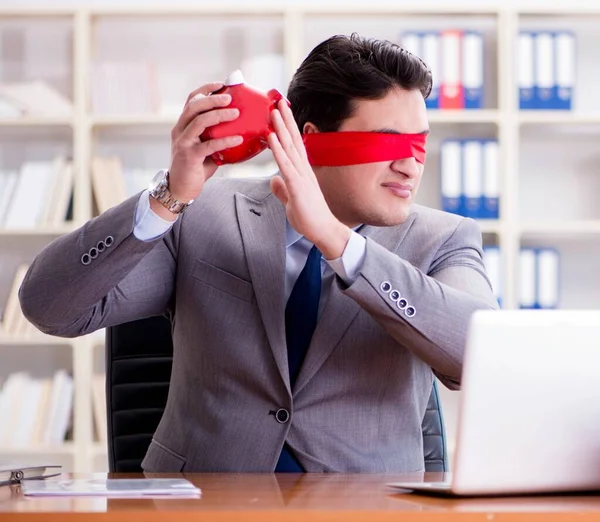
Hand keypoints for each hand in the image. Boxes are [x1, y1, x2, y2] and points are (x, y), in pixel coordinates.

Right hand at [168, 82, 242, 201]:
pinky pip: (208, 145)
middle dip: (212, 98)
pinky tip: (238, 139)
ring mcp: (183, 143)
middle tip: (230, 97)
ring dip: (219, 115)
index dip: (205, 89)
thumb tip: (242, 129)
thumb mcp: (204, 147)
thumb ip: (215, 136)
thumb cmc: (196, 167)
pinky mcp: (189, 157)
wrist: (180, 189)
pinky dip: (225, 140)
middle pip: (194, 106)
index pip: (191, 100)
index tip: (221, 84)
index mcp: (183, 125)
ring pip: (199, 122)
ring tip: (236, 113)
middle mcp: (180, 130)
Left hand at [268, 100, 349, 259]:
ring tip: (273, 111)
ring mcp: (301, 176)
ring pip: (289, 147)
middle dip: (285, 120)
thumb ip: (282, 189)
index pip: (294, 146)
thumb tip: (273, 181)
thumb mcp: (291, 200)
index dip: (287, 129)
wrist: (324, 231)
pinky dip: (278, 150)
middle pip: (293, 140)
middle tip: (277, 102)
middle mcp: (303, 170)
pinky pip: (286, 165)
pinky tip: (271, 137)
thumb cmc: (310, 217)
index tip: (281, 113)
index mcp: (302, 172)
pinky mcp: (298, 186)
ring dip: (281, 128)